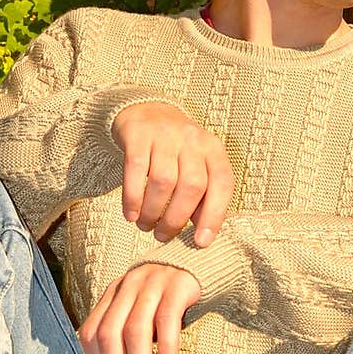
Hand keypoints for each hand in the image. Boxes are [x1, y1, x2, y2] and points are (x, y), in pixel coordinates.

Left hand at [78, 264, 200, 353]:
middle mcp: (126, 286)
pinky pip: (167, 323)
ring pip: (136, 333)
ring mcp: (151, 283)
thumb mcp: (137, 319)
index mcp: (111, 294)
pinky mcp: (177, 285)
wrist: (202, 264)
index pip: (91, 334)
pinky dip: (166, 352)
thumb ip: (115, 347)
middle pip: (110, 335)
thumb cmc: (167, 299)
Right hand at [111, 100, 233, 246]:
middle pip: (191, 186)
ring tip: (146, 226)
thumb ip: (202, 197)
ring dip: (153, 211)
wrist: (145, 111)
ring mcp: (165, 134)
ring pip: (163, 181)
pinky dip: (133, 198)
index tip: (201, 242)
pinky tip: (130, 215)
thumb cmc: (175, 151)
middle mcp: (193, 139)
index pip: (222, 184)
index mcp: (213, 150)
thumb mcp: (195, 166)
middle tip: (163, 236)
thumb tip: (201, 236)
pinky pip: (135, 170)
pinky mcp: (138, 134)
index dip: (214, 216)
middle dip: (176, 219)